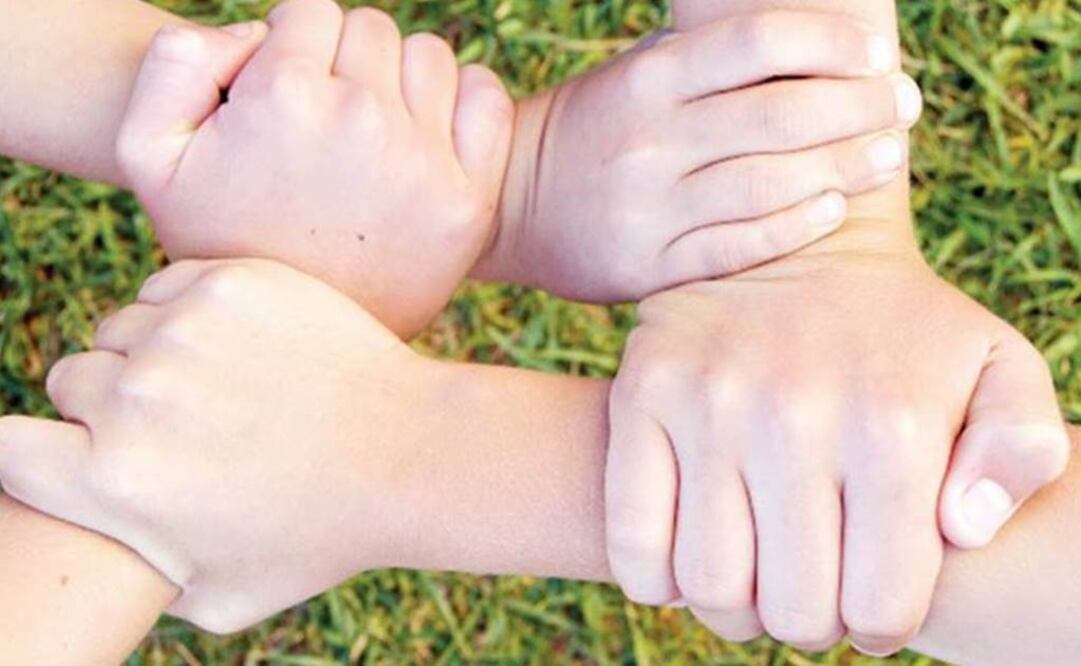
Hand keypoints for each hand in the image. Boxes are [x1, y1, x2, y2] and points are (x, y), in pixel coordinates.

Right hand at [0, 259, 436, 632]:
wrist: (409, 452)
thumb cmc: (321, 535)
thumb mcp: (226, 598)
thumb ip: (148, 584)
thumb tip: (116, 555)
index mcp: (114, 481)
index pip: (8, 447)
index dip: (38, 452)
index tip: (74, 452)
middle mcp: (135, 398)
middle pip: (69, 380)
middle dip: (107, 403)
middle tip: (179, 424)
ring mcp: (183, 332)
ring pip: (121, 328)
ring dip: (152, 353)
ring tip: (219, 384)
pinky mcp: (229, 283)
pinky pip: (167, 287)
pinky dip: (189, 311)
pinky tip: (239, 345)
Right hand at [117, 0, 512, 337]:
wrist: (292, 345)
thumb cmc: (221, 245)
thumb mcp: (151, 156)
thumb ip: (176, 60)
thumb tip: (258, 30)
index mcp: (285, 100)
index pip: (310, 11)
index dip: (295, 45)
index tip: (291, 89)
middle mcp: (362, 121)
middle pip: (371, 29)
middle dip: (345, 60)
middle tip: (328, 116)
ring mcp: (423, 161)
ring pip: (428, 56)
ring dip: (401, 80)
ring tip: (372, 130)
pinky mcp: (470, 198)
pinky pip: (485, 96)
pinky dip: (462, 102)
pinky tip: (426, 135)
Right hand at [474, 10, 921, 301]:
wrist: (512, 203)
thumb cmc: (600, 129)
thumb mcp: (638, 76)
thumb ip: (710, 62)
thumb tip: (813, 42)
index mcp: (648, 81)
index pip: (757, 43)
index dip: (830, 45)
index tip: (877, 55)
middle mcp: (647, 141)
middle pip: (777, 117)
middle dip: (857, 108)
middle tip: (904, 107)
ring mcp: (646, 208)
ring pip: (766, 184)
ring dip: (842, 168)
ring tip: (887, 156)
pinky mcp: (645, 266)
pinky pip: (736, 245)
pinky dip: (793, 227)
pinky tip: (832, 208)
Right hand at [606, 223, 1069, 653]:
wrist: (799, 248)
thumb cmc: (900, 333)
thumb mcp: (996, 368)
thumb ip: (1020, 450)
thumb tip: (962, 529)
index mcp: (894, 425)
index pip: (880, 606)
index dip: (877, 624)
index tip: (869, 599)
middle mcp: (795, 413)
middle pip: (792, 610)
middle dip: (808, 621)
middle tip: (811, 590)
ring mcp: (708, 401)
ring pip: (709, 586)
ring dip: (734, 609)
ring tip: (756, 576)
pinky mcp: (643, 392)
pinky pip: (632, 540)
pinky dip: (656, 578)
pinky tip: (689, 556)